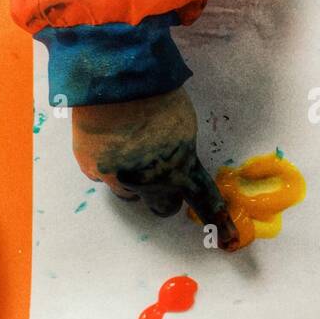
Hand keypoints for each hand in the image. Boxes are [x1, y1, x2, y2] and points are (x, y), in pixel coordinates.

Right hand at [70, 89, 238, 249]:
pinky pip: (103, 176)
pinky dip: (107, 164)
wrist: (115, 79)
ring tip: (128, 147)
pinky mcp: (92, 168)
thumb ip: (183, 153)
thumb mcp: (185, 126)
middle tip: (157, 169)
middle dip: (163, 194)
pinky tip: (108, 141)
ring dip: (132, 180)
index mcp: (181, 169)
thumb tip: (177, 165)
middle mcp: (150, 182)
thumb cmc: (158, 95)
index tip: (228, 239)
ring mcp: (118, 178)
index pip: (204, 202)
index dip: (218, 222)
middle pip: (162, 207)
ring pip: (129, 193)